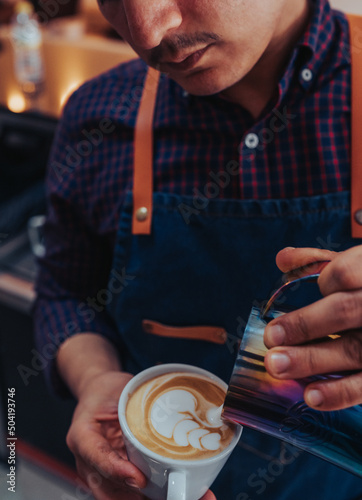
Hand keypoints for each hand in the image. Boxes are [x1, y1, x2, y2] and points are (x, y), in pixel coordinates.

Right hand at [66, 370, 147, 498]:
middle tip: (155, 491)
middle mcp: (83, 455)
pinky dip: (133, 493)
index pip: (98, 457)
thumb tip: (164, 421)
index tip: (140, 479)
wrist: (96, 392)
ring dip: (131, 496)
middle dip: (127, 493)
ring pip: (108, 493)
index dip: (118, 471)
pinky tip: (153, 491)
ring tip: (158, 492)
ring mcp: (91, 467)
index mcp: (82, 433)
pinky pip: (115, 490)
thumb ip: (135, 408)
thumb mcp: (120, 390)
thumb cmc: (107, 390)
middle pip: (101, 485)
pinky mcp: (103, 472)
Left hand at [264, 246, 361, 410]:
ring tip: (277, 365)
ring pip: (354, 350)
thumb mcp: (359, 264)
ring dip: (312, 360)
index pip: (344, 273)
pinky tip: (312, 396)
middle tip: (270, 336)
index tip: (307, 290)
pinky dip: (340, 392)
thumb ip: (321, 260)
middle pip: (344, 311)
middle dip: (303, 324)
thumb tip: (282, 259)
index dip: (323, 282)